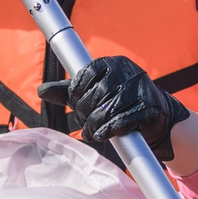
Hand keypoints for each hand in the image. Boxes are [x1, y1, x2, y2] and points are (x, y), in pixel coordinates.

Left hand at [38, 56, 191, 161]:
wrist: (156, 116)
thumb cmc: (118, 101)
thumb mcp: (92, 93)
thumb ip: (67, 91)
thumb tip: (41, 91)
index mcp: (112, 63)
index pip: (85, 76)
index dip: (75, 94)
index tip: (75, 105)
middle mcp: (127, 71)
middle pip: (94, 95)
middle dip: (84, 113)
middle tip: (83, 123)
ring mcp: (140, 89)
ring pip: (106, 110)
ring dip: (94, 126)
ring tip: (90, 132)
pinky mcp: (149, 108)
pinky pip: (121, 121)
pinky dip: (108, 131)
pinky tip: (102, 135)